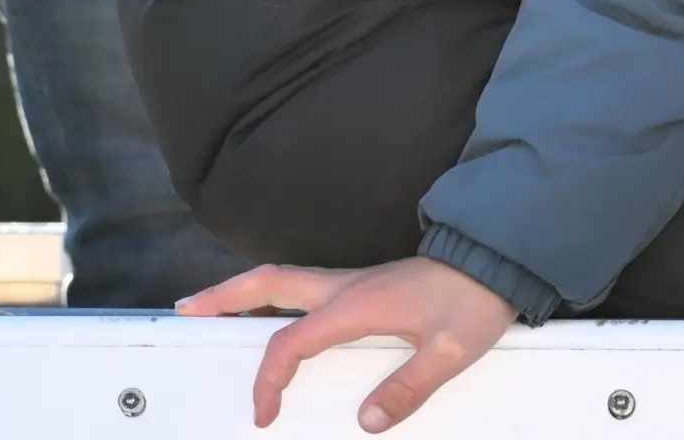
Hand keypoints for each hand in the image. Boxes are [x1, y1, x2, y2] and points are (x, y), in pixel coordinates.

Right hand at [180, 258, 514, 431]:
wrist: (496, 260)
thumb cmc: (473, 300)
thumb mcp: (449, 351)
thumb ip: (408, 388)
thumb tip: (366, 423)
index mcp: (356, 304)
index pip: (291, 342)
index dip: (269, 380)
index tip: (264, 413)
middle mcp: (346, 286)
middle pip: (269, 283)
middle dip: (224, 297)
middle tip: (187, 310)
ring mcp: (354, 281)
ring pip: (285, 278)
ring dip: (246, 291)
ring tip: (214, 306)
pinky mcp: (365, 284)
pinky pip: (307, 286)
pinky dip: (277, 295)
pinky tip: (276, 311)